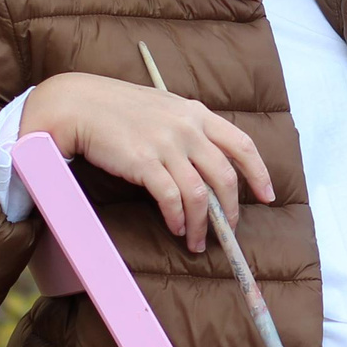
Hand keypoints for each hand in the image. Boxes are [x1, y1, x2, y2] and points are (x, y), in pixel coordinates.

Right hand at [19, 72, 274, 250]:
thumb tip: (208, 162)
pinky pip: (171, 198)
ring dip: (202, 224)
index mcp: (196, 113)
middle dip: (230, 210)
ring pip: (200, 193)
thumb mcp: (164, 108)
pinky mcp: (144, 162)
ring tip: (198, 241)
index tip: (267, 195)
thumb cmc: (119, 110)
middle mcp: (187, 127)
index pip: (242, 144)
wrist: (80, 104)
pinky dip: (178, 218)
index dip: (259, 173)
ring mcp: (167, 144)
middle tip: (228, 230)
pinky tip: (177, 228)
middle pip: (225, 176)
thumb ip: (188, 129)